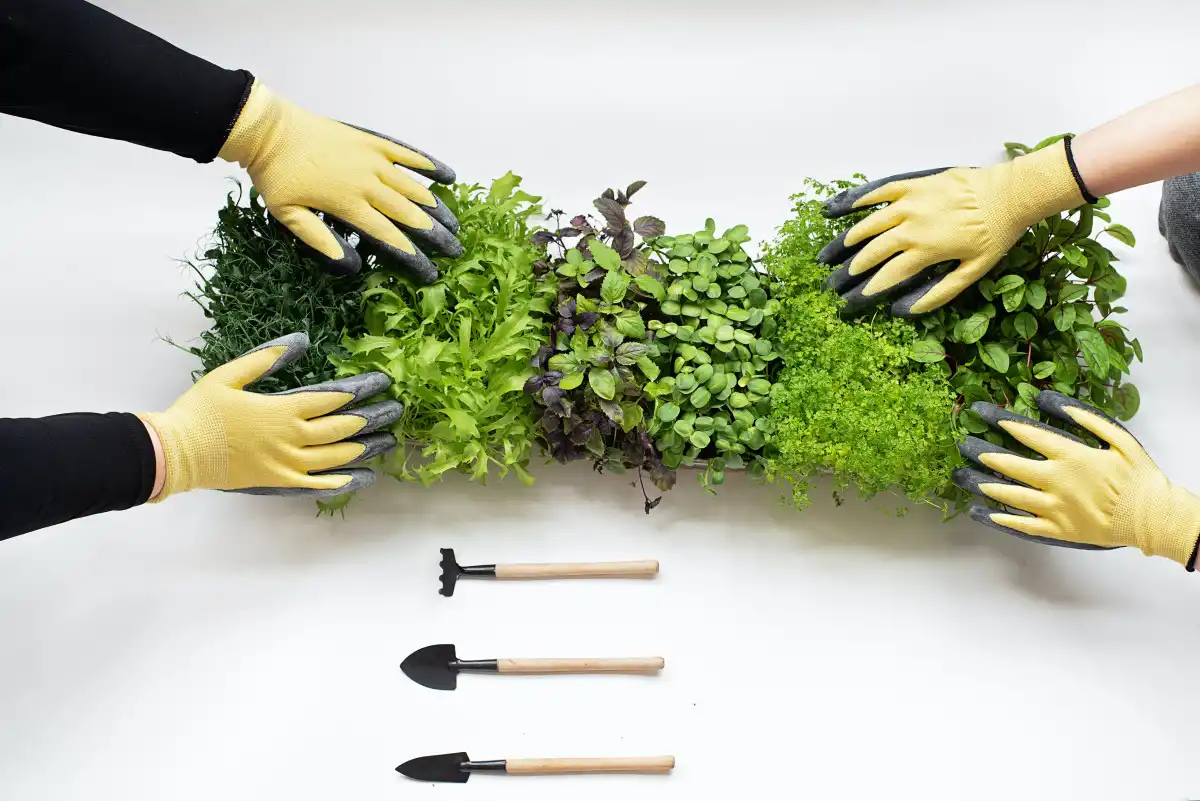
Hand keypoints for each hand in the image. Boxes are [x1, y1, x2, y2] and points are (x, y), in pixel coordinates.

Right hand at [139, 333, 400, 498]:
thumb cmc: (200, 410)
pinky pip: (318, 485)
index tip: (383, 382)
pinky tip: (364, 477)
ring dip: (367, 448)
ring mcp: (286, 464)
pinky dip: (344, 481)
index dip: (362, 389)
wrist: (175, 452)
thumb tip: (302, 340)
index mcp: (282, 410)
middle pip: (344, 428)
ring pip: (338, 457)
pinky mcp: (278, 482)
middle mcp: (291, 438)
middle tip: (397, 410)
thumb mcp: (231, 373)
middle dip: (374, 417)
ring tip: (389, 440)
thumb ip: (268, 356)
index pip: (334, 398)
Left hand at [218, 80, 460, 280]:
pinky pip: (408, 153)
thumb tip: (351, 267)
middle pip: (411, 214)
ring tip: (455, 224)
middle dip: (436, 236)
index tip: (432, 273)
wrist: (269, 130)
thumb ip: (320, 241)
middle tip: (455, 251)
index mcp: (349, 204)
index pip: (390, 237)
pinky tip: (448, 177)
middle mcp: (368, 183)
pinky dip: (429, 165)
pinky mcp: (373, 141)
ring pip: (415, 187)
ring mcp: (374, 159)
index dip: (414, 257)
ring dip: (438, 208)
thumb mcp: (289, 216)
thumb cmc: (276, 176)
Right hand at [818, 139, 1088, 316]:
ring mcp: (911, 202)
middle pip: (872, 251)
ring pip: (870, 222)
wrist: (1011, 192)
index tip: (851, 301)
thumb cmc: (996, 234)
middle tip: (834, 282)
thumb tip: (905, 309)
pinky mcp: (915, 183)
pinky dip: (860, 199)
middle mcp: (912, 225)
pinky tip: (843, 208)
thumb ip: (939, 293)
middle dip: (851, 269)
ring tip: (836, 251)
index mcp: (925, 249)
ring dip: (850, 239)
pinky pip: (881, 190)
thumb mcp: (973, 271)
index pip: (887, 275)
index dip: (867, 290)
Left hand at [953, 390, 1199, 569]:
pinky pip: (1022, 525)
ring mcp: (1055, 509)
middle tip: (962, 445)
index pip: (1028, 435)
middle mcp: (1057, 482)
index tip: (981, 413)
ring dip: (982, 485)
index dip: (1002, 422)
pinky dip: (999, 519)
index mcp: (1071, 457)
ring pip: (1009, 495)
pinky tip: (980, 512)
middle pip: (1010, 464)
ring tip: (962, 477)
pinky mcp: (1057, 531)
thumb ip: (1085, 418)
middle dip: (982, 453)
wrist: (1154, 517)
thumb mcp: (1118, 438)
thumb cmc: (1138, 476)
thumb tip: (1051, 402)